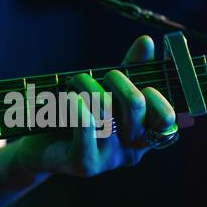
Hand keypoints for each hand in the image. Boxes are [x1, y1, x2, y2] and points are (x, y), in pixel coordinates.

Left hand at [17, 35, 175, 177]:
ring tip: (75, 81)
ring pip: (105, 110)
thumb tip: (146, 42)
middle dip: (118, 79)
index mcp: (143, 136)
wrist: (40, 148)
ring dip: (87, 85)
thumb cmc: (78, 116)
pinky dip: (75, 103)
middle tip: (104, 74)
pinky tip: (68, 98)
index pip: (167, 118)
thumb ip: (130, 70)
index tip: (141, 81)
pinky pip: (86, 125)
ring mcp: (108, 160)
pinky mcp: (85, 164)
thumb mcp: (107, 91)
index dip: (157, 95)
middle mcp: (131, 151)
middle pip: (136, 106)